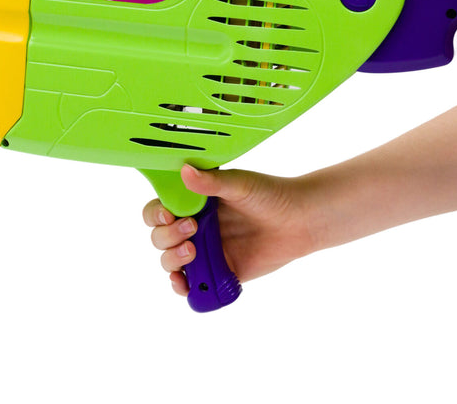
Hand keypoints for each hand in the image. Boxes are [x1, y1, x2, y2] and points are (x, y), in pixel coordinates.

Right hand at [142, 165, 317, 296]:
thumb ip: (211, 182)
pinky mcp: (217, 271)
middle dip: (166, 237)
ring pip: (170, 261)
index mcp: (193, 202)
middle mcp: (194, 227)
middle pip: (159, 237)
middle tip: (191, 229)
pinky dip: (183, 287)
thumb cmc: (270, 195)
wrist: (299, 220)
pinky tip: (186, 283)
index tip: (169, 215)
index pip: (158, 209)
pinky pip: (192, 284)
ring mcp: (204, 251)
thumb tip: (185, 171)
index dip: (156, 214)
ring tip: (192, 252)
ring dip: (172, 260)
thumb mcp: (240, 184)